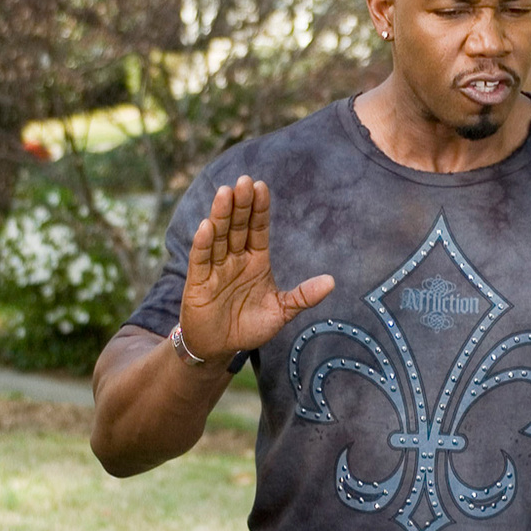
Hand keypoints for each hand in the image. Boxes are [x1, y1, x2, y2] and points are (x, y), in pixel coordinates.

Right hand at [179, 175, 335, 360]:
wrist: (220, 348)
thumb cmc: (249, 327)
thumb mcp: (281, 311)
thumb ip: (303, 296)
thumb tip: (332, 281)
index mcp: (256, 260)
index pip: (258, 228)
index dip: (259, 208)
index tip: (261, 186)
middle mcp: (235, 259)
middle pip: (238, 227)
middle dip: (241, 205)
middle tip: (244, 181)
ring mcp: (215, 268)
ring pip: (219, 237)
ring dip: (221, 216)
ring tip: (225, 193)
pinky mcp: (197, 282)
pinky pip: (200, 260)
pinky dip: (203, 244)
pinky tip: (207, 226)